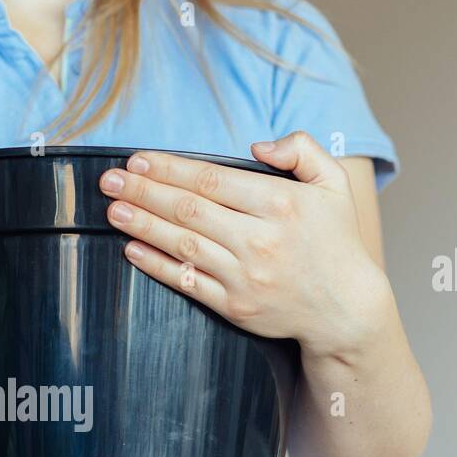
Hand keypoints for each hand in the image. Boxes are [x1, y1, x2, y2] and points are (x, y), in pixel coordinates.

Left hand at [99, 133, 390, 359]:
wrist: (346, 310)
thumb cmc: (336, 242)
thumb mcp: (334, 184)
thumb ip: (301, 150)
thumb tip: (256, 146)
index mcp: (281, 204)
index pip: (212, 179)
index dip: (170, 168)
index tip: (139, 159)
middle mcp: (260, 240)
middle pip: (189, 210)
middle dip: (144, 191)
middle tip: (110, 180)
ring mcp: (245, 276)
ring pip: (183, 244)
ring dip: (142, 225)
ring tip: (113, 209)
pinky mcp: (235, 306)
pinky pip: (188, 282)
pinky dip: (157, 265)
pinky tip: (132, 249)